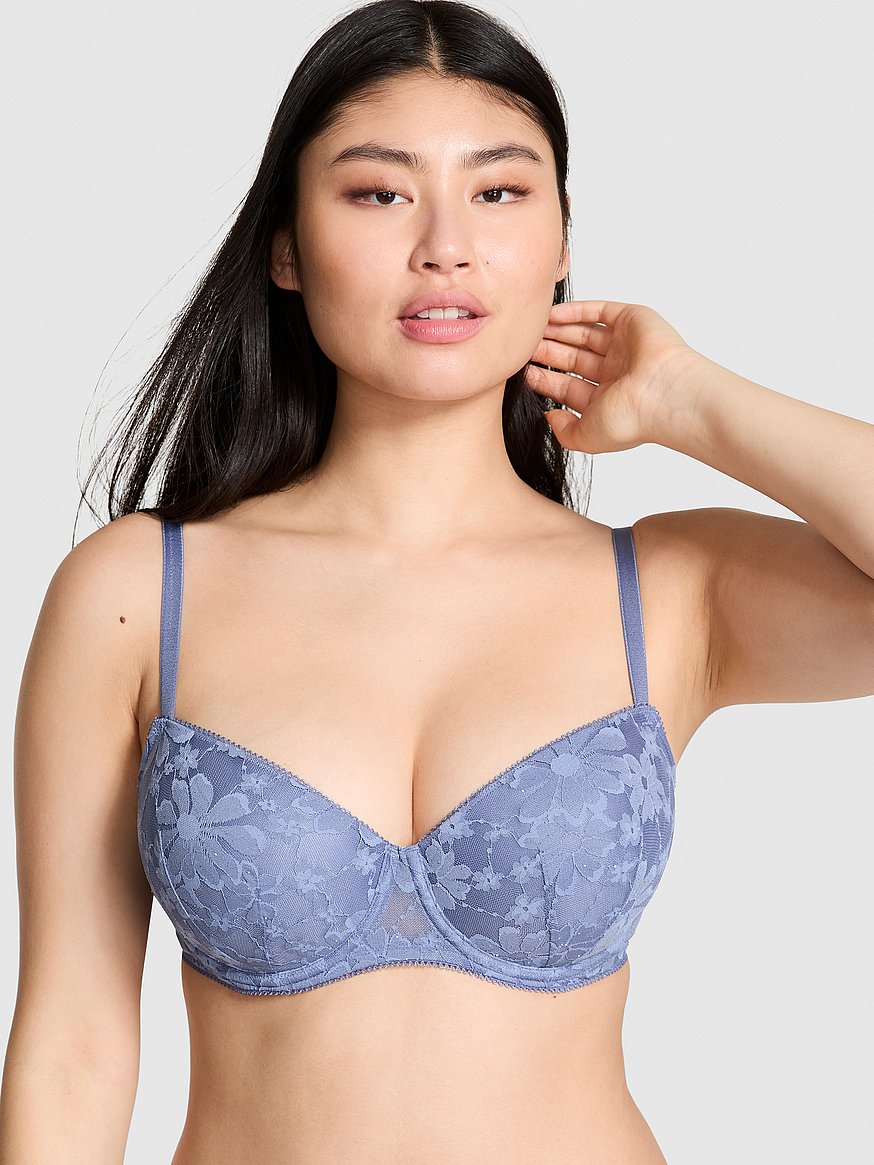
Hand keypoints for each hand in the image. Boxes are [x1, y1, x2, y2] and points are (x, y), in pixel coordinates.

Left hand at [523, 300, 697, 452]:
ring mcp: (625, 345)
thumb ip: (565, 431)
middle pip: (573, 358)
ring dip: (558, 331)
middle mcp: (617, 371)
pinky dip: (576, 312)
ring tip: (533, 330)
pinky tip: (552, 315)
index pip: (569, 386)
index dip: (546, 379)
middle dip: (549, 353)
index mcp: (608, 398)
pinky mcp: (632, 320)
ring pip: (584, 334)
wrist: (663, 395)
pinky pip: (599, 312)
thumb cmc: (631, 420)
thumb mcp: (587, 437)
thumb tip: (550, 418)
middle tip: (525, 348)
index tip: (525, 373)